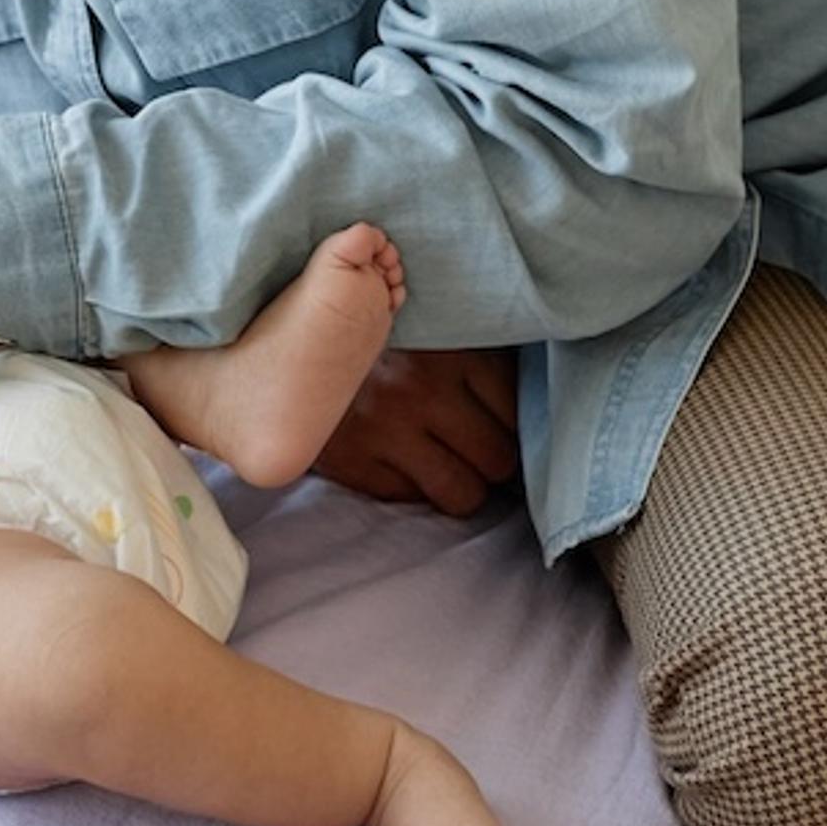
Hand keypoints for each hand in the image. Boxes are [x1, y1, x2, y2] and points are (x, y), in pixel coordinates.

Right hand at [311, 349, 521, 515]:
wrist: (290, 342)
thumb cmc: (378, 336)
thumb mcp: (434, 325)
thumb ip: (480, 355)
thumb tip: (536, 402)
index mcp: (451, 351)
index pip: (517, 416)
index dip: (508, 422)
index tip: (492, 418)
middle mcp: (420, 392)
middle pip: (497, 461)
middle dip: (489, 458)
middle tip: (472, 444)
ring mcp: (385, 432)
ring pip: (462, 495)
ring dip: (460, 483)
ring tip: (445, 461)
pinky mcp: (354, 463)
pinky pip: (411, 500)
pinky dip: (411, 485)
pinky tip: (398, 456)